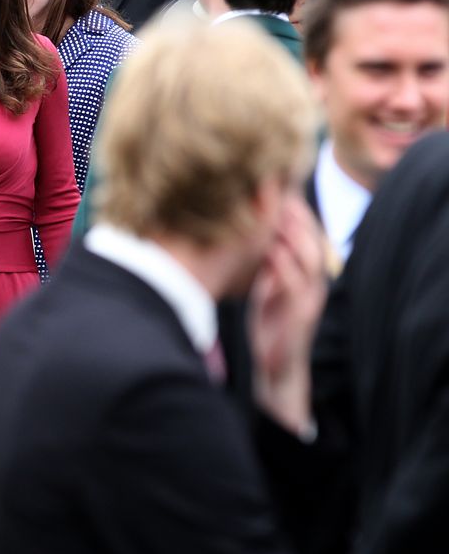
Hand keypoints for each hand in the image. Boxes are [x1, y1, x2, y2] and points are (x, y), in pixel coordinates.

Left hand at [249, 195, 327, 433]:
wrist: (274, 368)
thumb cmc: (267, 321)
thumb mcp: (263, 283)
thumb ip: (260, 258)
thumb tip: (239, 228)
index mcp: (305, 270)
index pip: (306, 229)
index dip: (292, 207)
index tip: (272, 185)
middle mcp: (313, 280)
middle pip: (312, 236)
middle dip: (296, 213)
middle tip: (276, 192)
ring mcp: (310, 297)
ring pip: (310, 257)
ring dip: (293, 234)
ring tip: (275, 214)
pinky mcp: (302, 316)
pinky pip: (297, 285)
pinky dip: (284, 267)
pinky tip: (269, 253)